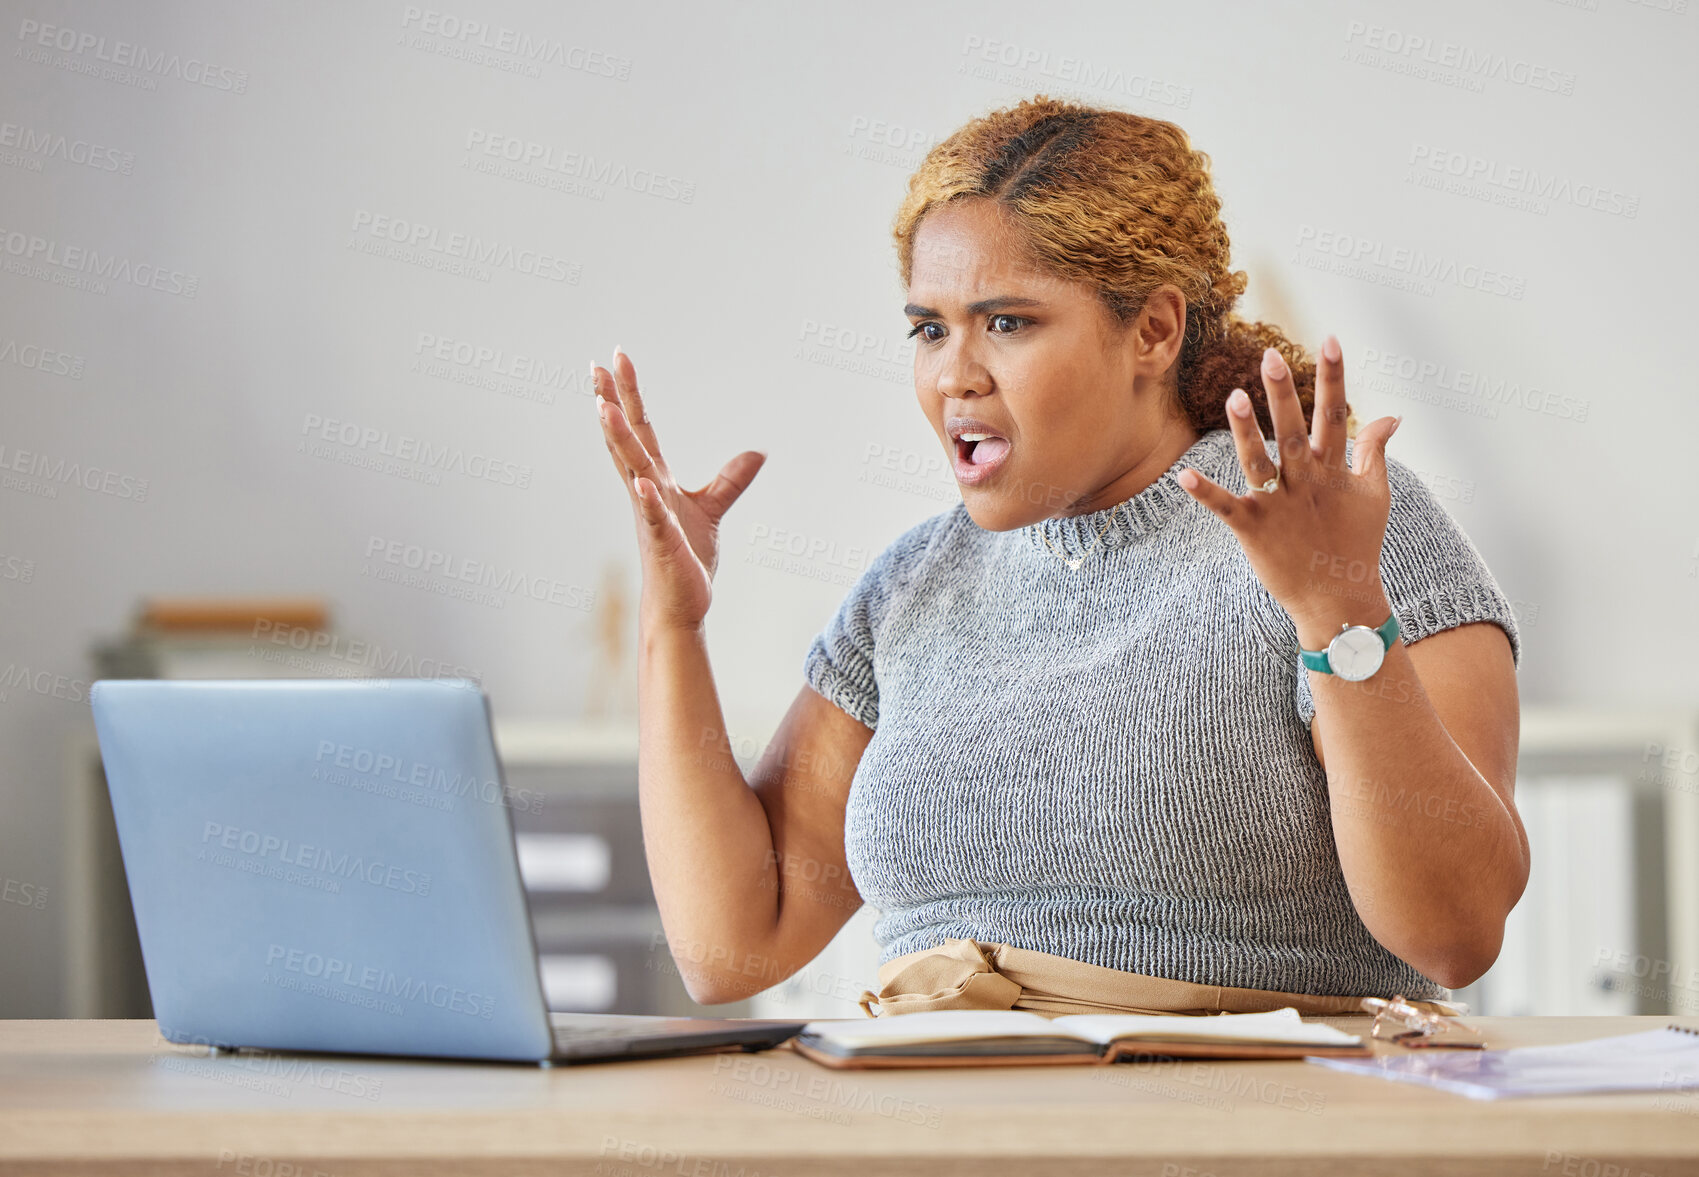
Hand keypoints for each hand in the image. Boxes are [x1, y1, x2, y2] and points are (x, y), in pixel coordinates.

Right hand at [591, 347, 766, 630]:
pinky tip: (643, 483)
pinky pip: (653, 518)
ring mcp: (650, 517)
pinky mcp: (662, 544)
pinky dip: (648, 501)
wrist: (679, 605)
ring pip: (632, 471)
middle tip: (597, 365)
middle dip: (613, 403)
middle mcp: (646, 493)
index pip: (640, 431)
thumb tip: (756, 452)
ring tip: (606, 407)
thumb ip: (729, 481)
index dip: (628, 396)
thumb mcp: (712, 511)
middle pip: (627, 440)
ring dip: (619, 440)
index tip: (614, 362)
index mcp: (655, 482)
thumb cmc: (685, 559)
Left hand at [1175, 336, 1400, 644]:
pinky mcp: (1256, 529)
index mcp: (1333, 469)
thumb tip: (1391, 415)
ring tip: (1234, 399)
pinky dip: (1207, 493)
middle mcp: (1307, 482)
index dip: (1333, 378)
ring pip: (1261, 462)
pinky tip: (1184, 476)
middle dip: (1285, 394)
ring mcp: (1281, 505)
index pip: (1336, 415)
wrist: (1340, 600)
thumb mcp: (1374, 494)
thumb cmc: (1355, 543)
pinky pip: (1228, 508)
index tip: (1330, 340)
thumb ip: (1375, 451)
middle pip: (1295, 431)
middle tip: (1270, 356)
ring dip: (1247, 432)